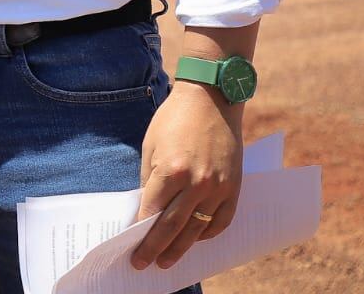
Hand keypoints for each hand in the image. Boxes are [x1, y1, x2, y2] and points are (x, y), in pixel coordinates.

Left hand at [131, 81, 243, 270]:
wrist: (211, 98)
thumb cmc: (174, 118)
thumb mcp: (151, 144)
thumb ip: (150, 178)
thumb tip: (146, 207)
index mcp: (171, 170)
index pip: (152, 210)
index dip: (140, 230)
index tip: (129, 244)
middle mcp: (197, 182)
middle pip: (173, 226)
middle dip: (155, 247)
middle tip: (142, 264)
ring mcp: (218, 187)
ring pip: (197, 228)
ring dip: (181, 248)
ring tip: (167, 262)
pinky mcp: (234, 187)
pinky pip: (221, 219)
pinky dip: (208, 233)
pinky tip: (196, 240)